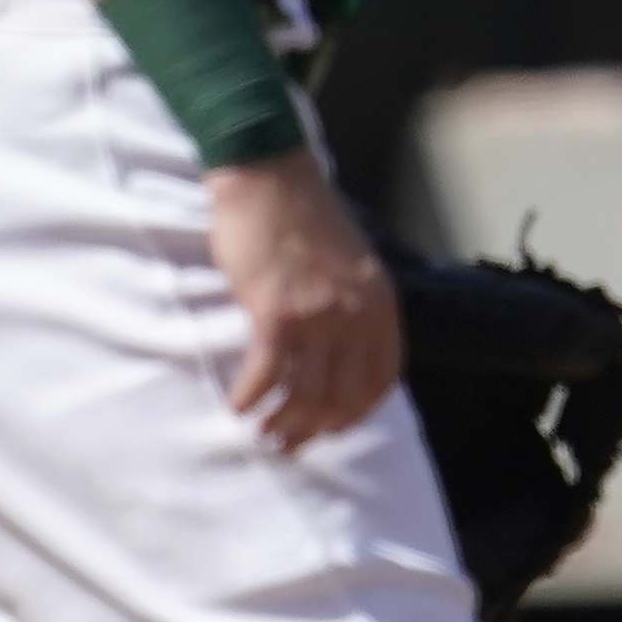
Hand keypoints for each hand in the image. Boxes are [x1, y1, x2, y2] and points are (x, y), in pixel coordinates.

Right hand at [208, 152, 400, 449]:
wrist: (271, 177)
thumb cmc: (305, 217)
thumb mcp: (354, 264)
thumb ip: (355, 306)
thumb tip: (342, 351)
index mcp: (380, 305)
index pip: (381, 380)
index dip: (358, 413)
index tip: (335, 427)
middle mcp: (355, 317)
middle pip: (341, 397)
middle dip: (315, 430)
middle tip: (290, 443)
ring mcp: (317, 317)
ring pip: (305, 394)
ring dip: (282, 423)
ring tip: (264, 433)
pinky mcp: (275, 313)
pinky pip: (266, 374)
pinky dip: (250, 398)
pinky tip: (239, 406)